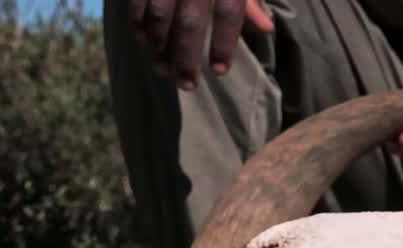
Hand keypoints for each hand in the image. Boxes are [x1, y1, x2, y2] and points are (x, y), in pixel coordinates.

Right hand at [129, 0, 274, 89]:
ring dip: (160, 47)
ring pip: (160, 15)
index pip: (229, 12)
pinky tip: (144, 41)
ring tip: (162, 69)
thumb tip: (266, 29)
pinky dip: (138, 22)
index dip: (225, 43)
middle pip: (191, 23)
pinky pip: (137, 0)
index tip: (220, 70)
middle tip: (186, 84)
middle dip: (187, 58)